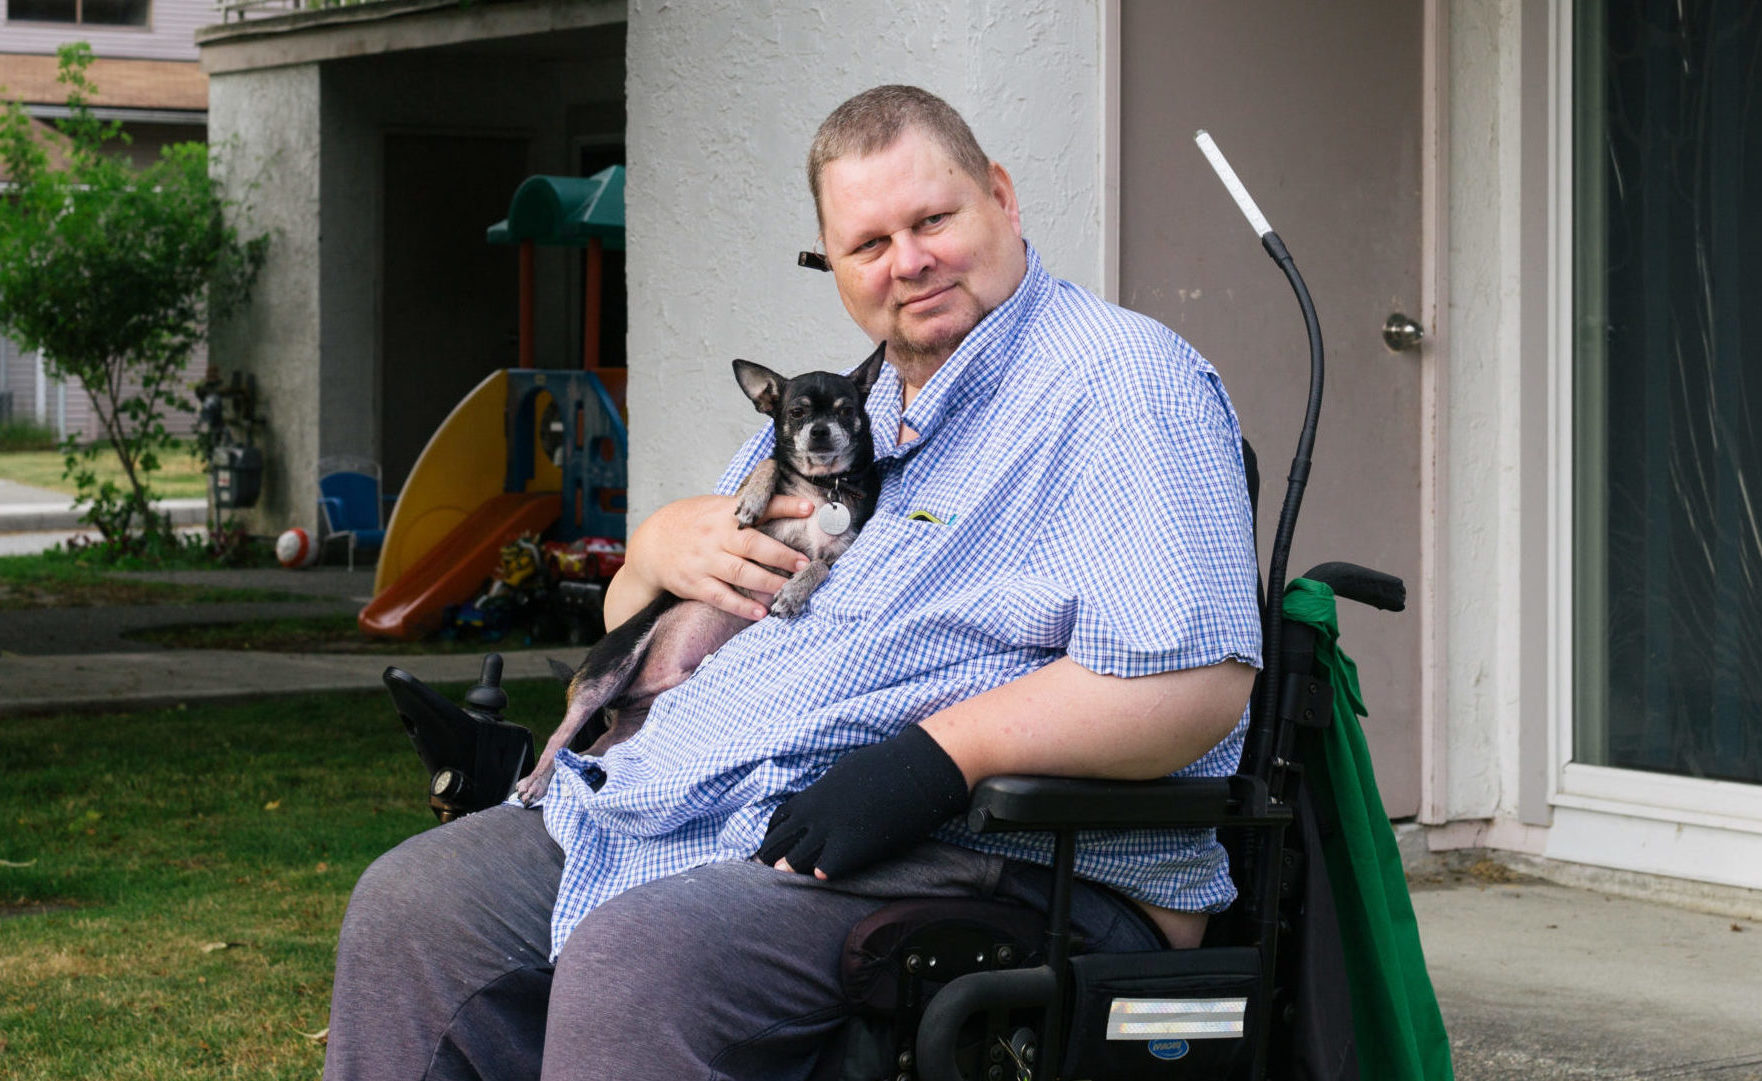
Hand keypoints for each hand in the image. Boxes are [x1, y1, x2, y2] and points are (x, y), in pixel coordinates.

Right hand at [614, 494, 813, 622]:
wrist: (650, 545)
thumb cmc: (692, 524)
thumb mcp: (715, 508)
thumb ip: (746, 509)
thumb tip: (789, 506)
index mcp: (723, 513)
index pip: (758, 506)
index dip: (784, 506)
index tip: (809, 508)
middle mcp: (715, 536)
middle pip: (752, 545)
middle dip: (781, 555)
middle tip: (804, 564)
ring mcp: (704, 561)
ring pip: (740, 573)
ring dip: (767, 582)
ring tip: (789, 588)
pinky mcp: (695, 584)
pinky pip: (721, 597)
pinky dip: (742, 606)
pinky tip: (761, 612)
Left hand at [757, 726, 970, 879]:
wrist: (915, 769)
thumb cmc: (885, 767)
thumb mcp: (843, 774)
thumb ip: (826, 792)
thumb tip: (821, 801)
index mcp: (812, 797)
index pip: (777, 823)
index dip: (774, 838)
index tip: (775, 849)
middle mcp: (814, 815)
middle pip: (776, 844)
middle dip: (773, 858)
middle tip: (773, 871)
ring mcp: (831, 831)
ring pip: (794, 860)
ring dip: (794, 869)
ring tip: (792, 880)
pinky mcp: (851, 846)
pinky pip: (825, 868)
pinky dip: (824, 873)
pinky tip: (825, 876)